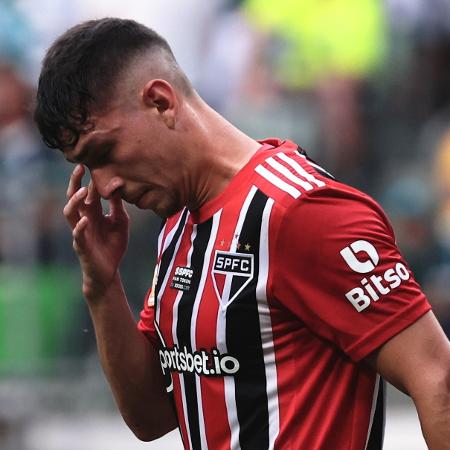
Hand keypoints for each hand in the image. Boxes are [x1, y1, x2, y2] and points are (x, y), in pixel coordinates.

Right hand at [63, 164, 128, 299]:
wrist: (109, 271)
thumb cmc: (113, 245)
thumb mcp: (120, 222)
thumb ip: (118, 206)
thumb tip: (119, 185)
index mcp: (93, 212)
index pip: (88, 191)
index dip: (91, 179)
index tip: (98, 164)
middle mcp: (84, 218)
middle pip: (73, 196)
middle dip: (75, 181)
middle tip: (80, 167)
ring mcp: (80, 231)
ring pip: (69, 213)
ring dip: (75, 201)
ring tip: (83, 192)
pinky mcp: (81, 246)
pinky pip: (77, 235)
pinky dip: (80, 227)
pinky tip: (85, 220)